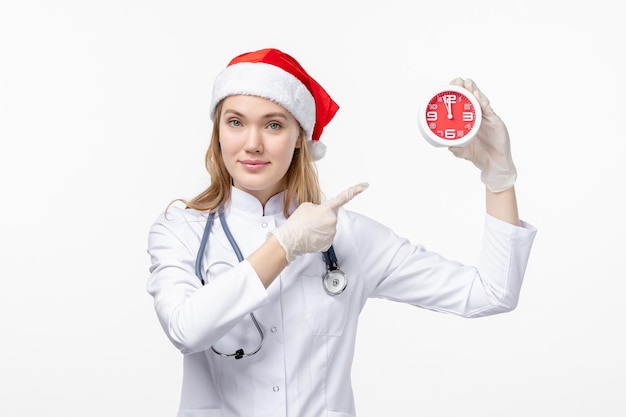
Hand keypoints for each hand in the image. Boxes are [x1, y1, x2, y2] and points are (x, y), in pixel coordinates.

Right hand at [269, 183, 368, 263]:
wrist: (290, 240)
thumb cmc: (296, 223)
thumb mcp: (306, 206)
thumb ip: (318, 207)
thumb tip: (322, 213)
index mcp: (327, 209)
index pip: (343, 197)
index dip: (355, 190)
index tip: (365, 185)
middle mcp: (332, 221)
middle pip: (331, 216)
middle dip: (323, 217)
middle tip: (311, 220)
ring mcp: (332, 234)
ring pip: (329, 227)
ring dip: (321, 227)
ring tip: (309, 229)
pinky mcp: (328, 243)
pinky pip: (326, 236)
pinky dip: (319, 236)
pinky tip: (311, 236)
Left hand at [448, 78, 516, 192]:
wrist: (494, 164)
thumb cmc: (479, 155)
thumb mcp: (464, 152)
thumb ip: (457, 149)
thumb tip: (449, 146)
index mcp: (469, 122)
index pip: (462, 106)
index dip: (456, 96)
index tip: (448, 87)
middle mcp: (478, 117)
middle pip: (471, 99)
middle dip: (464, 88)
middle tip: (456, 80)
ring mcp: (487, 118)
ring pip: (480, 101)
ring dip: (473, 91)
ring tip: (467, 83)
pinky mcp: (495, 121)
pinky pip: (488, 109)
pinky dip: (483, 102)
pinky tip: (477, 95)